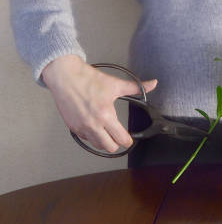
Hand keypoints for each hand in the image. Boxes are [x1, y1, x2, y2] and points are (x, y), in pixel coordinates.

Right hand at [42, 55, 157, 152]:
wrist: (65, 76)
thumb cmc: (88, 79)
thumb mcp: (115, 84)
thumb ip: (136, 87)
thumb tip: (153, 84)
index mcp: (105, 115)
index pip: (121, 138)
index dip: (128, 141)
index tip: (129, 138)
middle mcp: (93, 124)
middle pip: (109, 147)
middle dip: (117, 143)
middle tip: (119, 136)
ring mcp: (81, 127)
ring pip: (97, 145)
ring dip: (104, 142)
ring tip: (108, 133)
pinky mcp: (72, 127)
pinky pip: (85, 139)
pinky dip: (92, 137)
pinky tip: (95, 128)